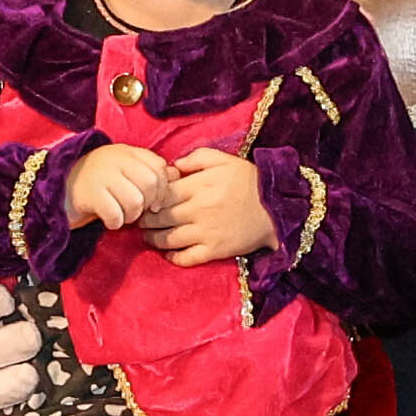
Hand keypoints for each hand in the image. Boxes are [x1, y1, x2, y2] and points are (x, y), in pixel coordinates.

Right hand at [64, 142, 171, 232]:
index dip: (162, 188)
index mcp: (126, 151)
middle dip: (148, 203)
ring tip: (123, 216)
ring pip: (135, 200)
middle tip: (139, 211)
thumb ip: (149, 171)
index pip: (158, 165)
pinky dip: (116, 223)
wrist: (57, 190)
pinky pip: (115, 213)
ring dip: (132, 216)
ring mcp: (101, 175)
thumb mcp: (124, 172)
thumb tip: (177, 175)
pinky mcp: (89, 194)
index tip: (155, 202)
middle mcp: (114, 158)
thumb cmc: (97, 183)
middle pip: (150, 183)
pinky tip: (110, 221)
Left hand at [149, 147, 281, 265]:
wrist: (277, 208)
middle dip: (144, 220)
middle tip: (138, 220)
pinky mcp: (214, 251)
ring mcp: (205, 233)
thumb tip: (172, 166)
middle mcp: (197, 211)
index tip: (143, 200)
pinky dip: (173, 257)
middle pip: (159, 218)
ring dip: (152, 239)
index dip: (147, 198)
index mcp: (197, 187)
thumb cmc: (250, 181)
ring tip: (148, 236)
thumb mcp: (224, 160)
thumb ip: (196, 158)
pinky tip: (168, 253)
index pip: (160, 194)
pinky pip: (186, 258)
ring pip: (167, 240)